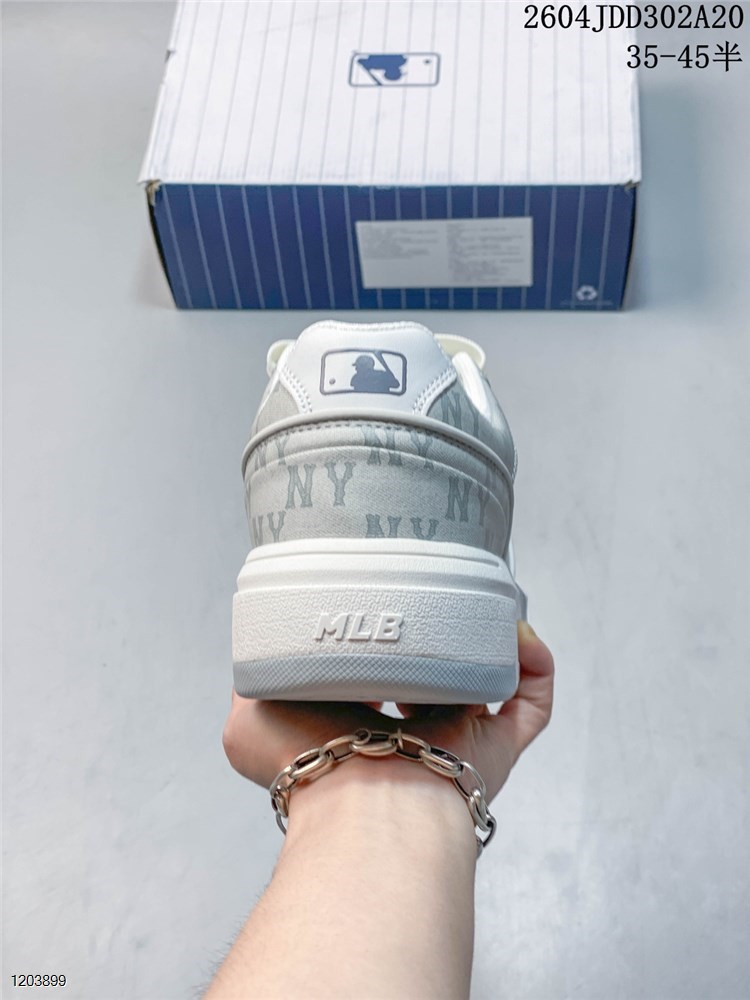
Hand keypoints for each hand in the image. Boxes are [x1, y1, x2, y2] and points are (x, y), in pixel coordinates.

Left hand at [222, 622, 553, 802]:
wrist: (363, 799)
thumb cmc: (310, 765)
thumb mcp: (250, 718)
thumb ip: (252, 678)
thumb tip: (257, 649)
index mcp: (364, 725)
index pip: (380, 677)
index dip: (383, 643)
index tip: (386, 608)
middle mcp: (415, 731)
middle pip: (441, 674)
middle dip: (444, 636)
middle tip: (443, 598)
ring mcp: (460, 737)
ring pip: (490, 680)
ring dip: (491, 639)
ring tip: (484, 603)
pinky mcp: (499, 744)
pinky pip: (532, 700)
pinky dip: (534, 662)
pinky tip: (518, 631)